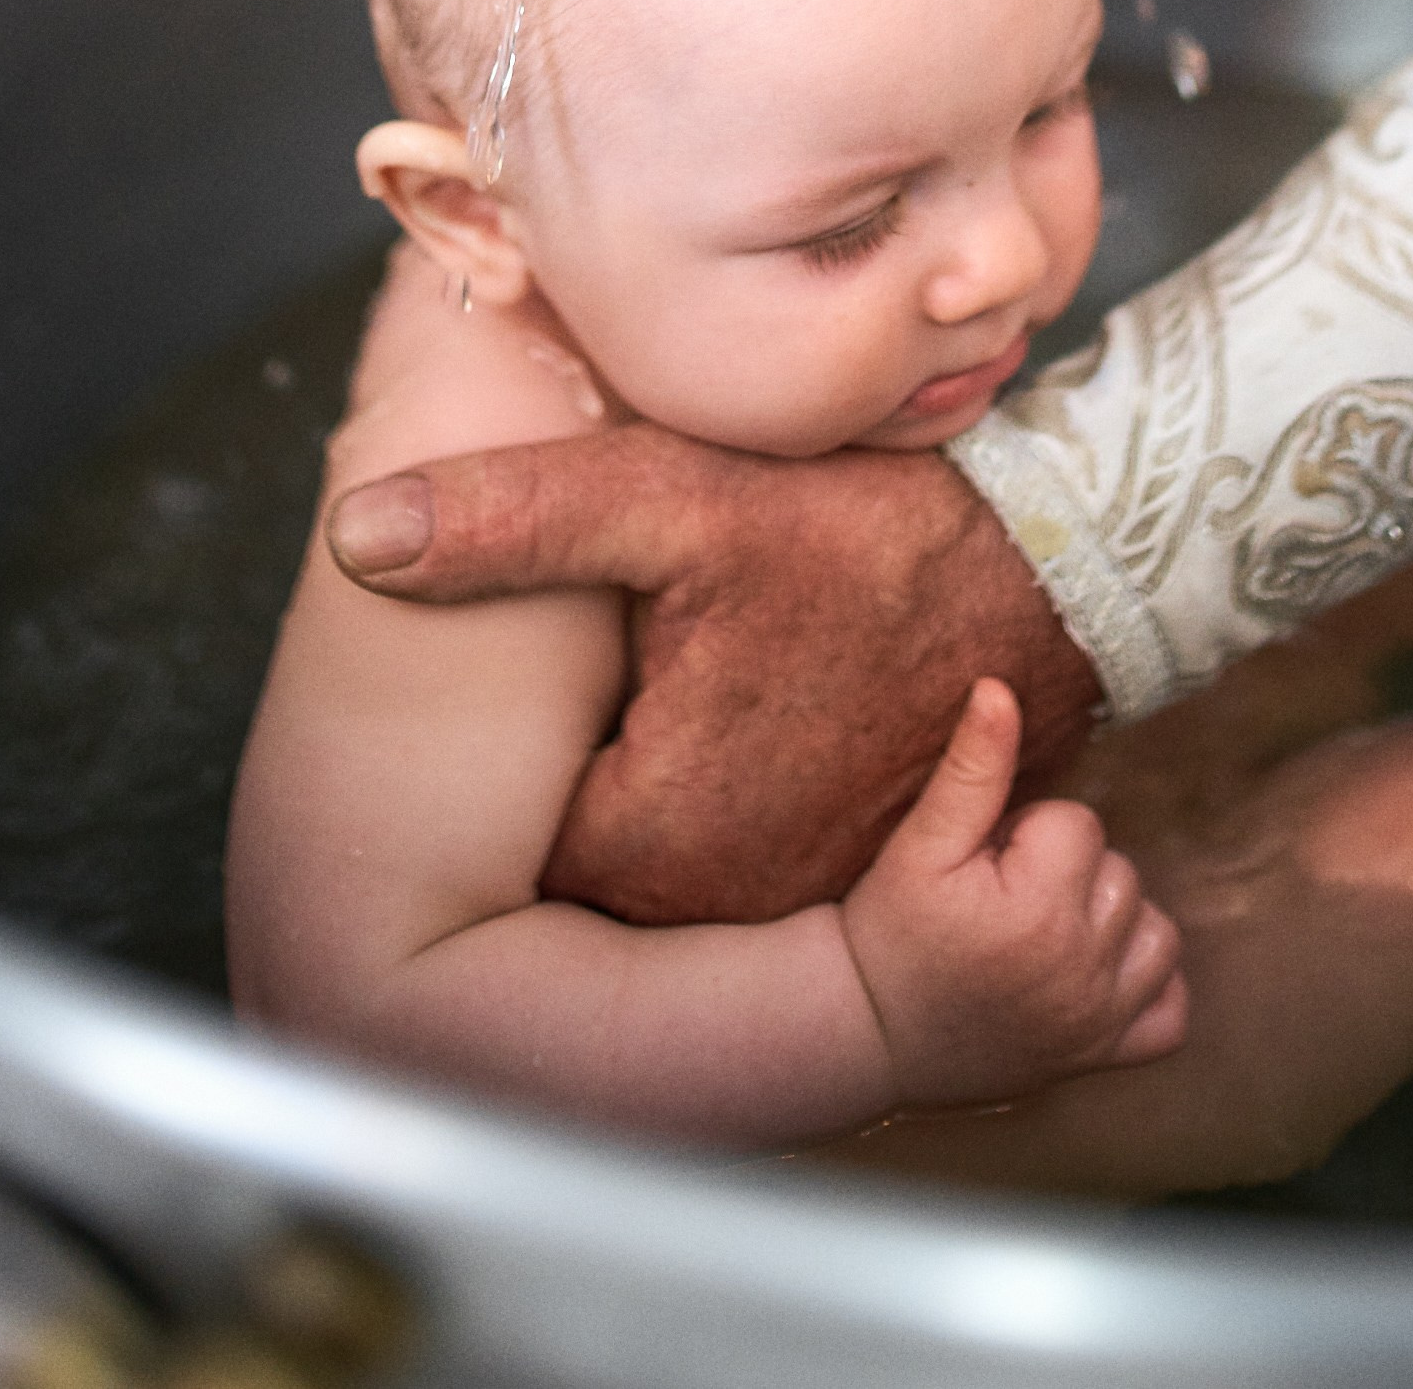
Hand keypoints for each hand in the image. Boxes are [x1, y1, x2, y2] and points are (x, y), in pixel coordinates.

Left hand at [325, 427, 1102, 922]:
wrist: (1056, 561)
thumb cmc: (867, 531)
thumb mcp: (679, 498)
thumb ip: (515, 519)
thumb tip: (356, 538)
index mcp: (657, 844)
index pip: (503, 845)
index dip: (488, 761)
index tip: (492, 691)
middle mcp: (725, 913)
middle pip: (577, 865)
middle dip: (565, 771)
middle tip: (569, 675)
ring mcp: (799, 907)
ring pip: (662, 869)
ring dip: (647, 786)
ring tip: (646, 684)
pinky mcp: (853, 878)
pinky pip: (744, 863)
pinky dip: (726, 797)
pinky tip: (727, 704)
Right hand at [839, 681, 1185, 1108]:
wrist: (869, 1032)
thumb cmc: (892, 931)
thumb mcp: (919, 844)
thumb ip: (971, 768)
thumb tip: (1000, 687)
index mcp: (1040, 912)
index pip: (1081, 824)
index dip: (1028, 832)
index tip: (985, 865)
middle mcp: (1082, 973)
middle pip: (1121, 873)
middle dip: (1068, 873)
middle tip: (1004, 900)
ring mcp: (1099, 1023)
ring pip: (1157, 931)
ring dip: (1113, 921)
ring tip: (1047, 930)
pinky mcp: (1104, 1058)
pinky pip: (1172, 1012)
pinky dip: (1151, 988)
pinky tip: (1100, 972)